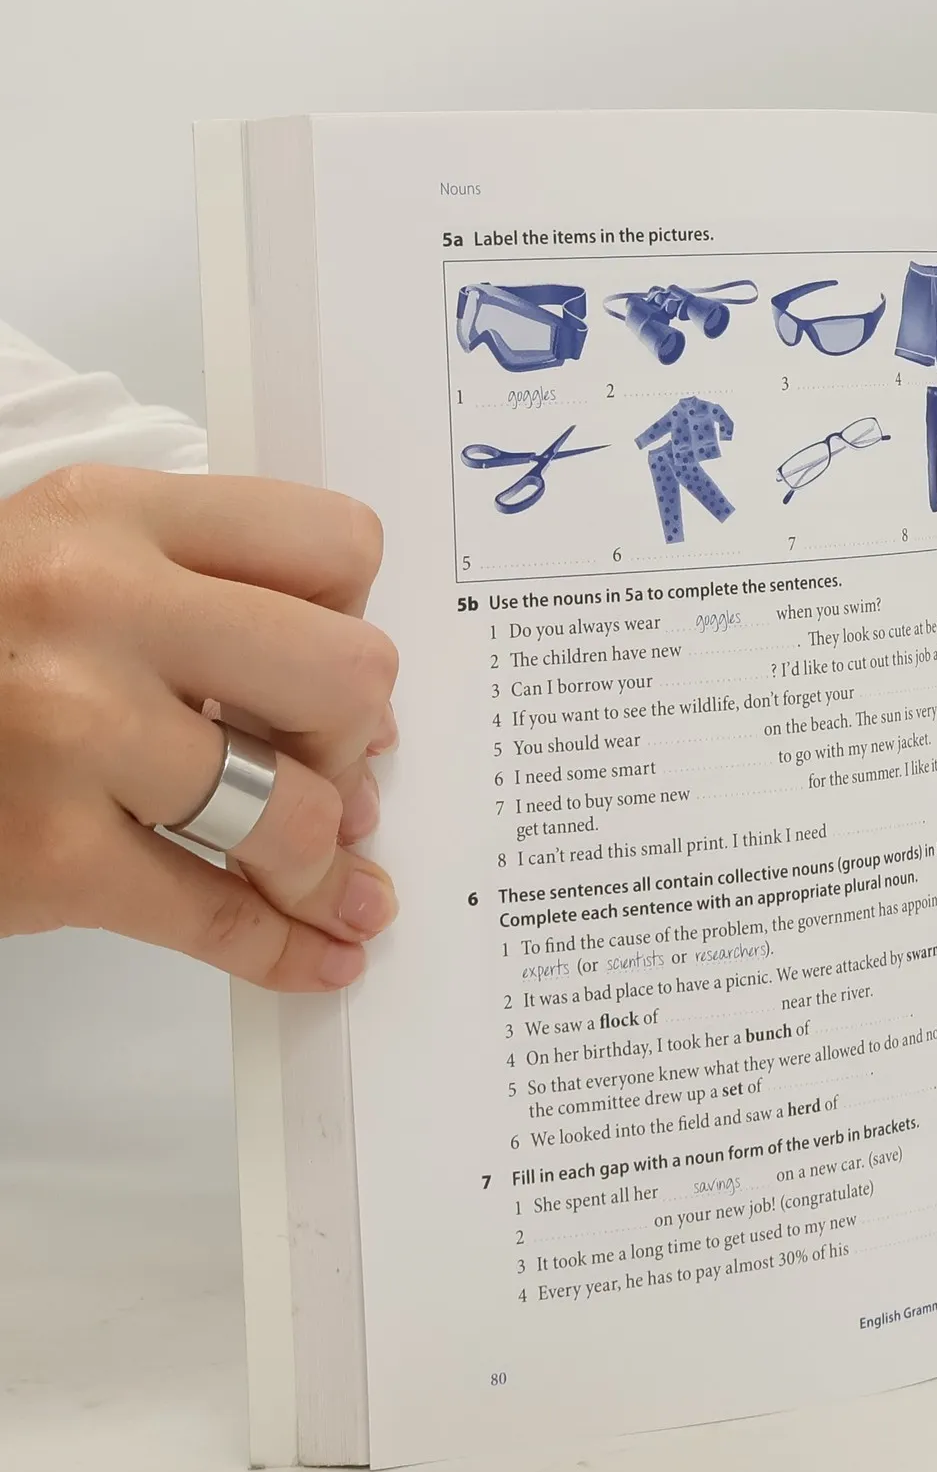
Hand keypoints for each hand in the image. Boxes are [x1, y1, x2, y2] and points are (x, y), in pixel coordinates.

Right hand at [0, 465, 399, 988]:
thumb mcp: (54, 562)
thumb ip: (187, 593)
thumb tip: (345, 705)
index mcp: (110, 516)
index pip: (335, 542)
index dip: (354, 612)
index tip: (325, 662)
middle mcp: (98, 608)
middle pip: (350, 673)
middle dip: (353, 735)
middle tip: (322, 765)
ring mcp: (72, 735)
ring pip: (299, 807)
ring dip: (323, 855)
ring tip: (321, 870)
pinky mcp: (46, 856)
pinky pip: (216, 914)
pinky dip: (282, 946)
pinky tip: (318, 955)